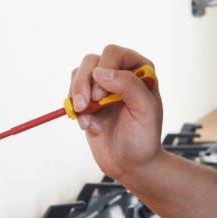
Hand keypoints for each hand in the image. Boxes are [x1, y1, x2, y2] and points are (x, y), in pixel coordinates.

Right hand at [69, 45, 163, 182]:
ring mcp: (102, 86)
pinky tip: (89, 125)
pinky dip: (75, 109)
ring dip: (77, 97)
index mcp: (139, 70)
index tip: (102, 96)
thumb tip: (99, 71)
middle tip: (86, 107)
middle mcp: (120, 73)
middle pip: (91, 61)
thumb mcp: (144, 110)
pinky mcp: (88, 100)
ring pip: (78, 74)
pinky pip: (72, 93)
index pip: (114, 54)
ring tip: (88, 120)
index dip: (104, 70)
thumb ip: (128, 85)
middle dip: (84, 84)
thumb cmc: (143, 138)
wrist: (130, 164)